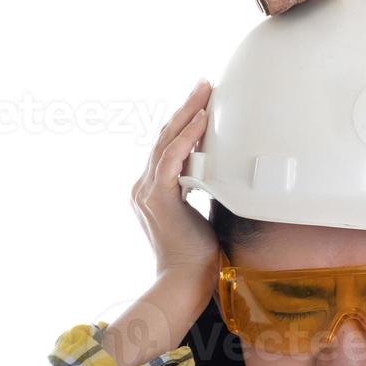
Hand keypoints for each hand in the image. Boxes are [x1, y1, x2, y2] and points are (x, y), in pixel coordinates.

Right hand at [131, 79, 219, 299]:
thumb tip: (222, 172)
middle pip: (163, 137)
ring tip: (205, 93)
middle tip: (204, 85)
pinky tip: (202, 121)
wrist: (183, 280)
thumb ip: (201, 189)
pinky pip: (171, 160)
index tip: (201, 102)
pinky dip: (186, 138)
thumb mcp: (199, 212)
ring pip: (166, 142)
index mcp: (150, 190)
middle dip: (186, 108)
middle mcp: (142, 186)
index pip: (165, 147)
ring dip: (187, 114)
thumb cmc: (197, 254)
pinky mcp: (158, 198)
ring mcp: (147, 191)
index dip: (182, 122)